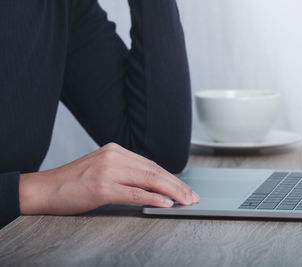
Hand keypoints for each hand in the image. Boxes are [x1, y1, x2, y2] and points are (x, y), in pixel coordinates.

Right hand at [19, 143, 198, 214]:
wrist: (43, 188)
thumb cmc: (73, 183)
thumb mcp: (102, 170)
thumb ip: (126, 173)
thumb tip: (153, 186)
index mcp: (116, 150)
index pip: (151, 165)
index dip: (171, 178)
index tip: (185, 188)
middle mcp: (114, 156)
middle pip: (154, 171)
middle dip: (178, 185)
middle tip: (193, 196)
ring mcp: (108, 170)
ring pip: (149, 180)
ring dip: (172, 192)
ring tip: (186, 201)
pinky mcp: (101, 187)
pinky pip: (134, 193)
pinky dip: (153, 198)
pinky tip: (165, 204)